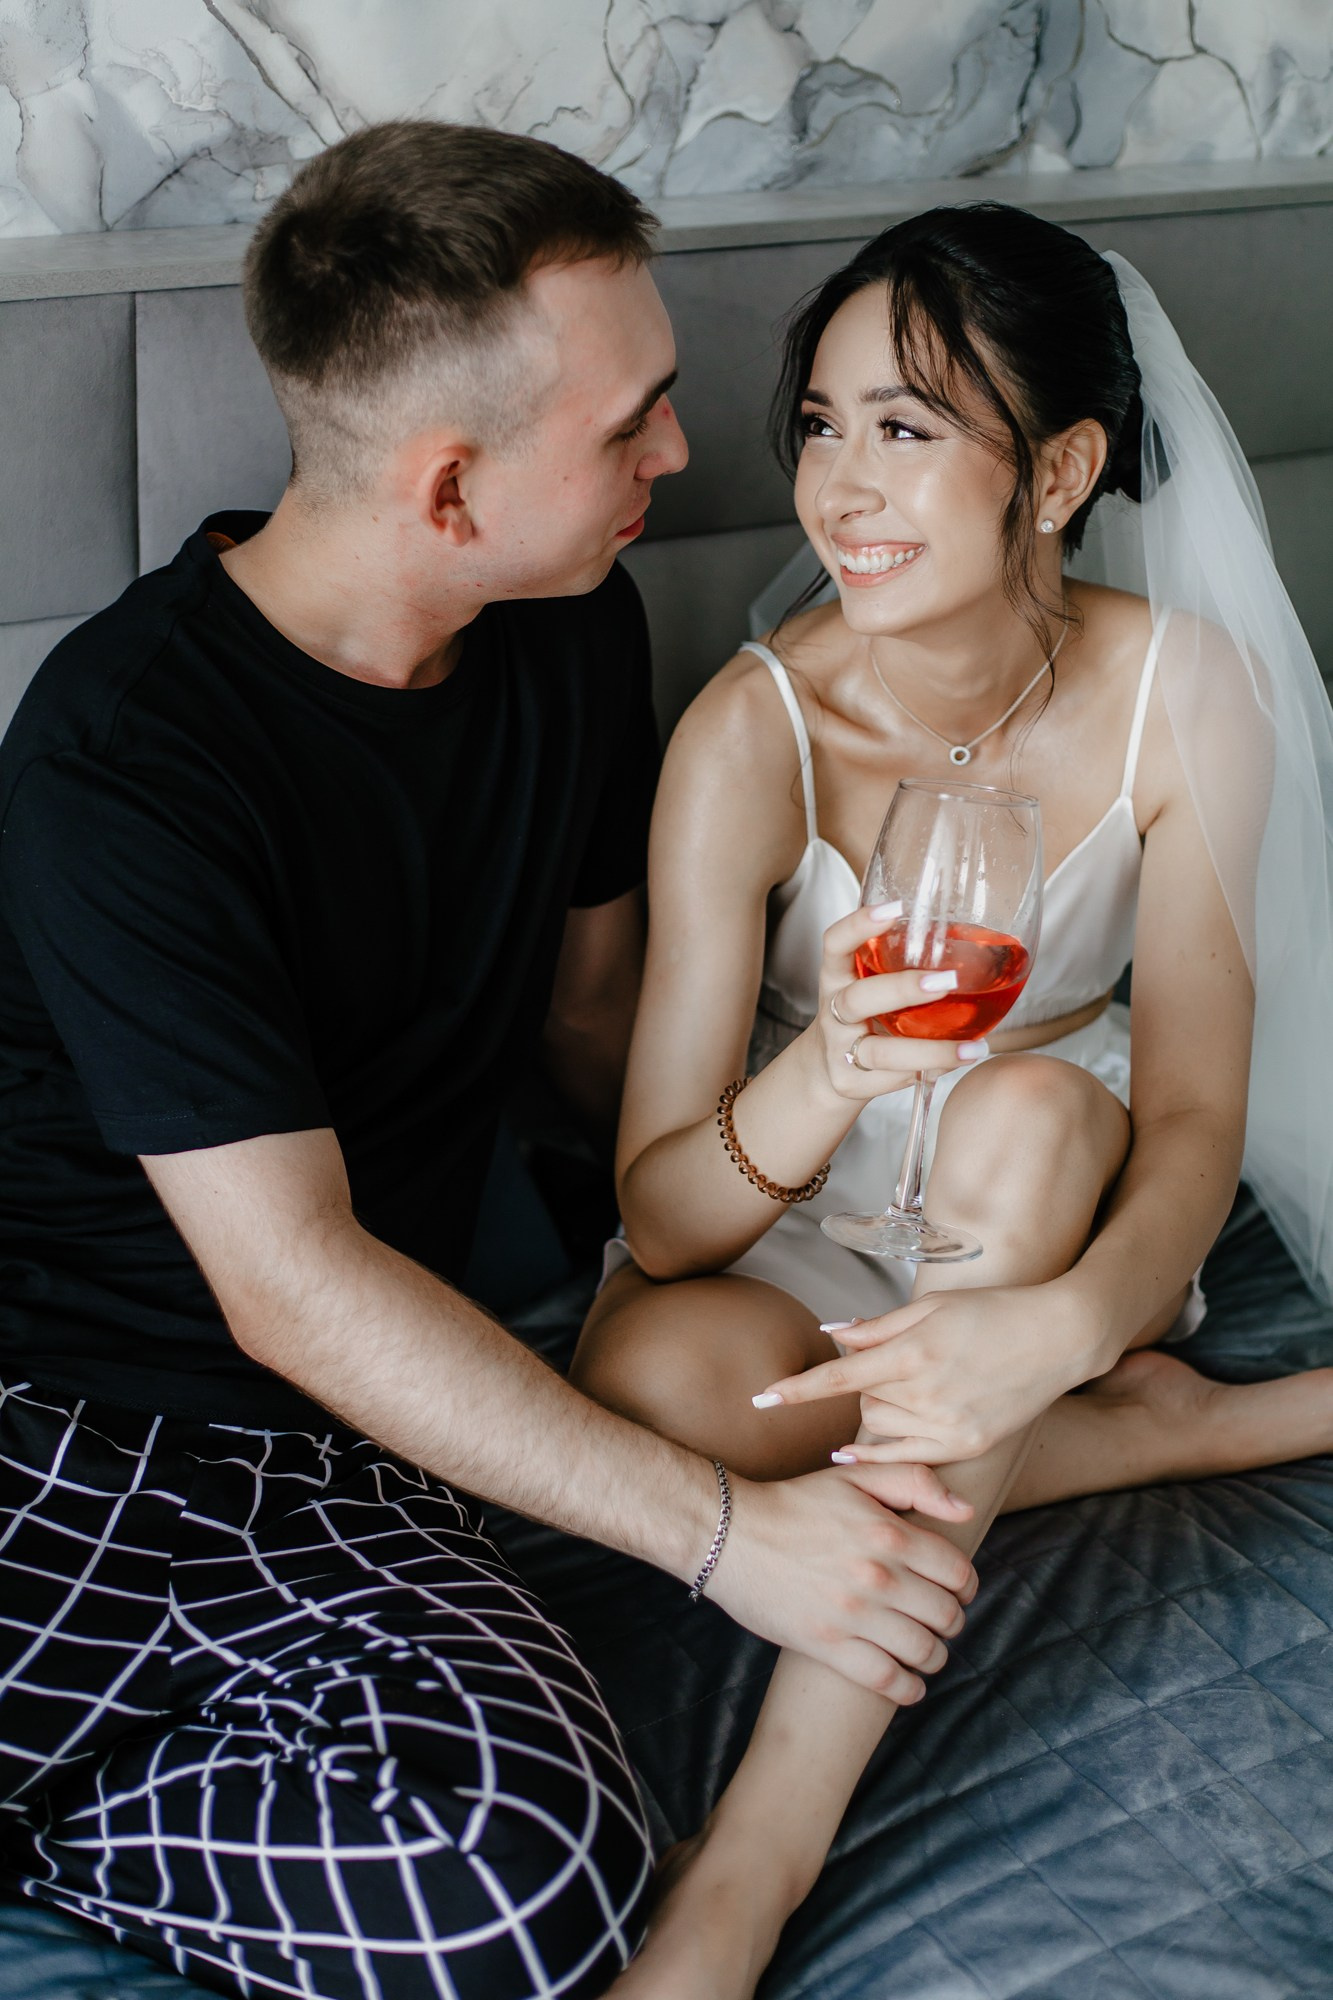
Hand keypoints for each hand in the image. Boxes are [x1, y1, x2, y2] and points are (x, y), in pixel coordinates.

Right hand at [707, 1461, 977, 1702]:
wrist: (730, 1534)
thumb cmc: (795, 1503)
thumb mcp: (854, 1477)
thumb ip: (915, 1482)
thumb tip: (964, 1509)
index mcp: (891, 1534)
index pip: (958, 1572)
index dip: (966, 1585)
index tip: (958, 1591)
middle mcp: (879, 1576)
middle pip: (947, 1616)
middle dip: (951, 1621)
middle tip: (940, 1621)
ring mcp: (854, 1615)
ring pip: (924, 1652)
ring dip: (933, 1656)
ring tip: (925, 1651)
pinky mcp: (827, 1646)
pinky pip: (886, 1680)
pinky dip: (908, 1689)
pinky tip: (909, 1684)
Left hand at [755, 1284, 1091, 1465]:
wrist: (1060, 1338)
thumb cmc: (994, 1311)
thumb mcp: (933, 1307)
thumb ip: (880, 1328)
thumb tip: (834, 1335)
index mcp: (914, 1352)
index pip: (839, 1377)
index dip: (797, 1390)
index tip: (761, 1401)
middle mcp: (927, 1392)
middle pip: (861, 1401)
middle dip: (865, 1386)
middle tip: (896, 1365)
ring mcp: (948, 1424)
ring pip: (880, 1428)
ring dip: (881, 1411)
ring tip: (916, 1388)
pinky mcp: (966, 1445)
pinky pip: (905, 1456)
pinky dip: (881, 1450)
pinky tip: (858, 1450)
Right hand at [813, 903, 988, 1106]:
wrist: (826, 1070)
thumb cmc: (863, 1017)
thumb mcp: (868, 984)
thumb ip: (899, 965)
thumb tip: (974, 945)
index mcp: (837, 977)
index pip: (835, 944)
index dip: (858, 925)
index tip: (895, 909)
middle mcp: (833, 1012)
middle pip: (857, 999)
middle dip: (902, 989)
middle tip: (947, 981)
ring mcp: (839, 1050)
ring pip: (881, 1052)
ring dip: (931, 1050)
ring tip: (974, 1047)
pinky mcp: (851, 1083)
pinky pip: (894, 1080)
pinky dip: (928, 1072)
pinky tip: (956, 1063)